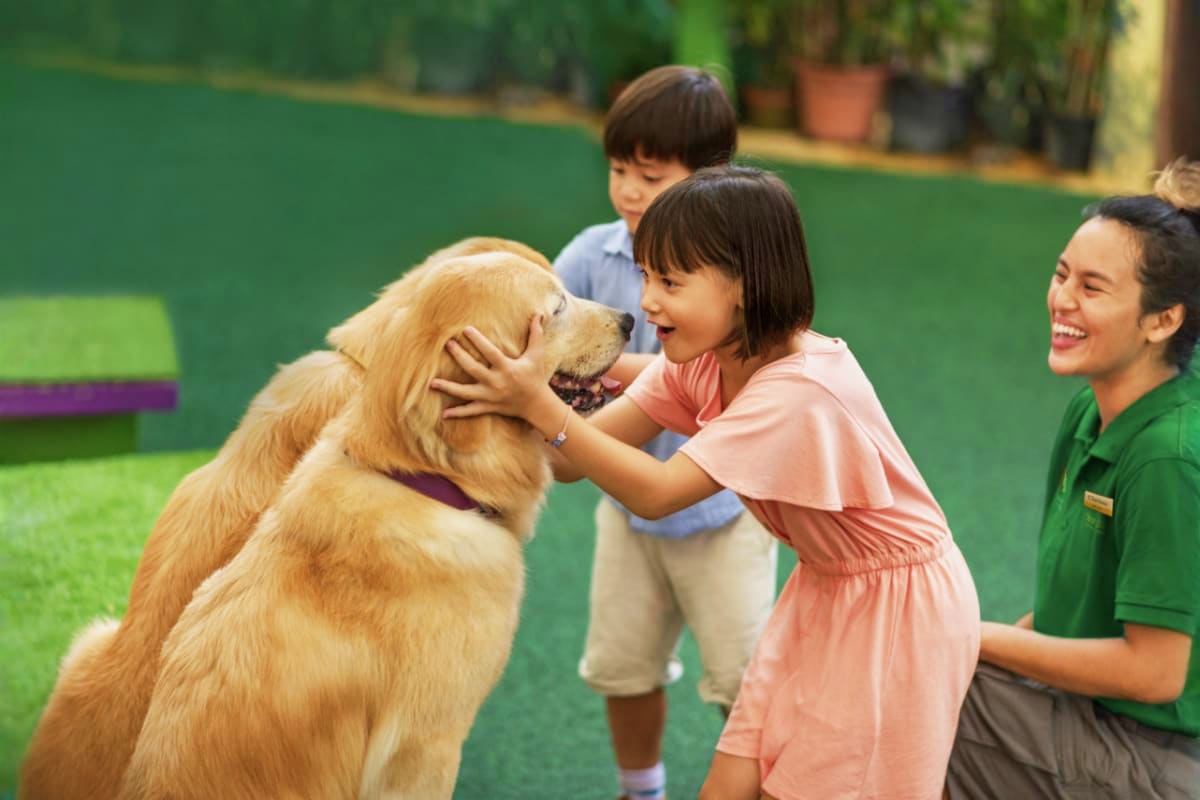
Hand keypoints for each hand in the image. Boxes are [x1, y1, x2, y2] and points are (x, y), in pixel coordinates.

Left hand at [432, 315, 552, 420]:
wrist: (538, 405)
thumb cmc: (536, 376)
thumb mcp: (537, 354)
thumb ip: (536, 333)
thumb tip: (539, 313)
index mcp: (507, 368)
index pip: (490, 352)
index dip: (478, 341)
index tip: (465, 329)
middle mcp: (496, 383)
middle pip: (473, 369)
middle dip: (459, 357)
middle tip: (447, 344)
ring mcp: (490, 397)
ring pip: (466, 393)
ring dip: (449, 388)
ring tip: (432, 382)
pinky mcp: (488, 407)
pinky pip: (471, 411)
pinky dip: (458, 413)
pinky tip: (444, 414)